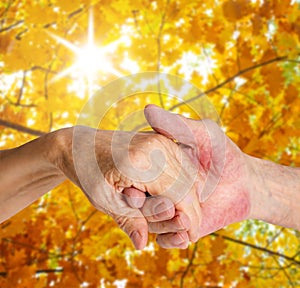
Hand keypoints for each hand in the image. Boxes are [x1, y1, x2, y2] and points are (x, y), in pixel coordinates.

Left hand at [54, 125, 198, 248]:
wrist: (83, 145)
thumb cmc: (90, 173)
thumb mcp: (104, 201)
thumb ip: (127, 220)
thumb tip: (144, 243)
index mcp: (140, 163)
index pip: (178, 196)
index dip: (188, 220)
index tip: (190, 238)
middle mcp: (156, 147)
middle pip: (188, 186)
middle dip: (191, 212)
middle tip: (187, 233)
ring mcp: (161, 141)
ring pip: (189, 176)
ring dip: (190, 199)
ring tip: (182, 218)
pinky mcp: (163, 140)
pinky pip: (184, 166)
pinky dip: (185, 184)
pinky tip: (178, 199)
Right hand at [139, 105, 252, 247]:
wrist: (245, 182)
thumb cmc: (222, 153)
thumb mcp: (201, 134)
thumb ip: (176, 125)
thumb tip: (147, 110)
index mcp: (158, 169)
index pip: (135, 180)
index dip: (131, 186)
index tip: (132, 189)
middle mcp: (160, 191)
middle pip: (139, 205)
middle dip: (142, 208)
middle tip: (149, 207)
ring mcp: (170, 210)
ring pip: (151, 224)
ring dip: (159, 225)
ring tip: (178, 219)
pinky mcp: (182, 228)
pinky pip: (167, 239)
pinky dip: (171, 239)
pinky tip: (184, 235)